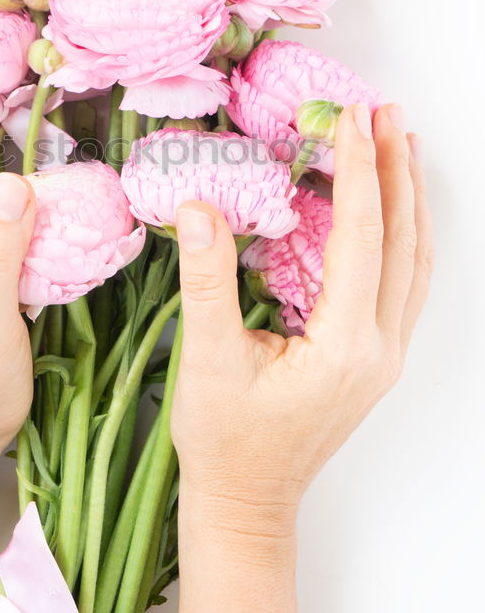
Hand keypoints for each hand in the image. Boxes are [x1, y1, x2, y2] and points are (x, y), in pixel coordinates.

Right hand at [171, 103, 432, 530]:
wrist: (248, 502)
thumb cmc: (225, 441)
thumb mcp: (206, 359)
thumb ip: (206, 280)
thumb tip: (197, 207)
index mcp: (344, 344)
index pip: (362, 236)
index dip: (357, 170)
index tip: (350, 116)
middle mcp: (378, 347)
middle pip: (404, 240)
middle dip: (396, 168)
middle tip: (386, 110)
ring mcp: (383, 354)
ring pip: (415, 260)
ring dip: (407, 197)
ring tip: (400, 142)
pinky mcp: (374, 356)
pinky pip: (406, 281)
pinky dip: (404, 233)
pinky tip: (391, 210)